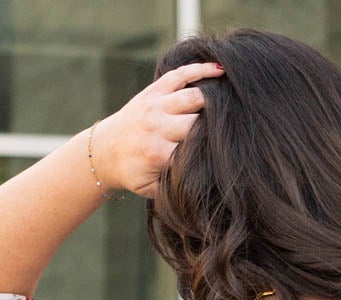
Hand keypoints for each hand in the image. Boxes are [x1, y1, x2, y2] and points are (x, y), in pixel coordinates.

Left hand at [90, 61, 224, 200]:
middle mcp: (157, 126)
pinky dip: (199, 69)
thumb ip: (175, 187)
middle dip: (215, 124)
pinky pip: (180, 75)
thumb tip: (206, 185)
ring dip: (214, 96)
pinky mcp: (154, 90)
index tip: (229, 154)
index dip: (213, 151)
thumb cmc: (133, 173)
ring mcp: (155, 105)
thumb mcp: (152, 189)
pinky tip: (220, 69)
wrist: (104, 150)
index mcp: (157, 153)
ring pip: (192, 96)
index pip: (194, 150)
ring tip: (234, 96)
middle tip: (235, 126)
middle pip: (196, 122)